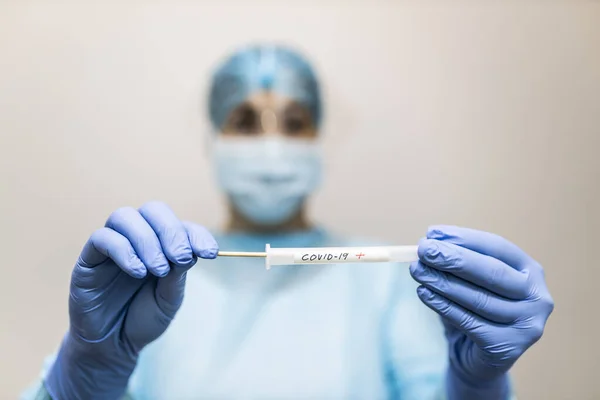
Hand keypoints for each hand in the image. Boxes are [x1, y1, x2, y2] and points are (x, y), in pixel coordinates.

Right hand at [46, 201, 217, 398]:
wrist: (114, 345)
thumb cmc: (143, 318)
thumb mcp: (169, 297)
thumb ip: (177, 273)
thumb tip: (189, 251)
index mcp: (162, 244)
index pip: (181, 225)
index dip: (197, 234)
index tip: (210, 253)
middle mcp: (137, 238)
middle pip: (153, 210)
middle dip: (171, 231)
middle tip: (180, 258)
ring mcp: (112, 245)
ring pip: (125, 217)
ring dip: (147, 240)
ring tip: (158, 269)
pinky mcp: (89, 259)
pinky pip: (101, 238)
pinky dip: (123, 250)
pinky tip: (138, 272)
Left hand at [409, 225, 553, 383]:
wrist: (476, 356)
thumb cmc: (473, 308)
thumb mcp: (469, 280)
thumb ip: (456, 260)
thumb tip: (431, 240)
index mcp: (530, 271)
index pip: (497, 247)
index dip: (464, 238)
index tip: (433, 233)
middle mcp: (537, 297)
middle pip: (491, 272)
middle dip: (453, 258)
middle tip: (423, 250)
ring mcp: (526, 324)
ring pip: (478, 298)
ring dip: (443, 282)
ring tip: (417, 270)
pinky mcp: (507, 347)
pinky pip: (469, 321)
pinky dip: (443, 305)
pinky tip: (423, 292)